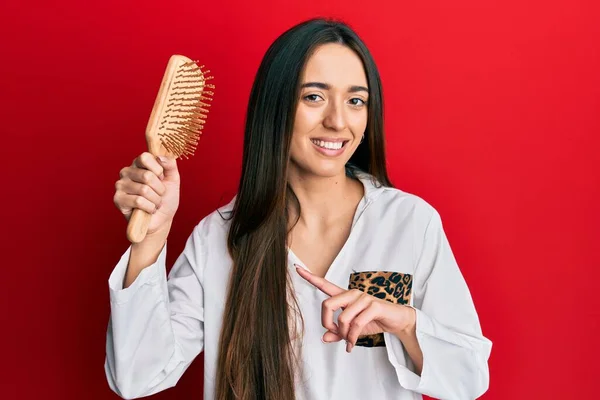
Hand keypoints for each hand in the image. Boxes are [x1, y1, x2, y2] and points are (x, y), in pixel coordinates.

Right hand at [113, 152, 180, 236]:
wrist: (163, 219)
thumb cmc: (167, 197)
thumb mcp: (173, 179)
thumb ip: (170, 164)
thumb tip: (160, 157)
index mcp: (139, 163)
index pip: (145, 157)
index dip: (158, 170)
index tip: (161, 178)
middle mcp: (126, 171)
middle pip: (147, 176)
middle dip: (160, 189)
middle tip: (159, 194)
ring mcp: (120, 185)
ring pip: (144, 190)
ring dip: (156, 200)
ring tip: (155, 203)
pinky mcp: (118, 199)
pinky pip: (138, 201)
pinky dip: (150, 208)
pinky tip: (149, 209)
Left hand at [295, 265, 415, 352]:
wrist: (396, 321)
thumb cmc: (373, 321)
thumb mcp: (351, 330)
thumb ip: (337, 333)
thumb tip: (324, 337)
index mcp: (344, 296)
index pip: (324, 284)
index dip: (310, 277)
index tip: (296, 268)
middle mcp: (352, 294)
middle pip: (327, 304)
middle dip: (326, 323)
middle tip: (333, 333)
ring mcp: (363, 298)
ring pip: (342, 317)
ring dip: (343, 334)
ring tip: (348, 341)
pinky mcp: (373, 306)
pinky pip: (357, 323)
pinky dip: (352, 337)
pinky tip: (352, 344)